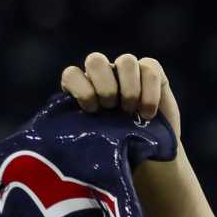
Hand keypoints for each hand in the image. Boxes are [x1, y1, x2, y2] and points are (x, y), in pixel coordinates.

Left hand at [61, 52, 180, 143]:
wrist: (149, 156)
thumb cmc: (116, 150)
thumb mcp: (93, 143)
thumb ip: (80, 132)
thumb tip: (64, 143)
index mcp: (83, 89)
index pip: (72, 74)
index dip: (81, 89)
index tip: (91, 111)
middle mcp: (104, 75)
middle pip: (95, 60)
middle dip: (104, 86)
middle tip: (111, 108)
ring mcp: (127, 72)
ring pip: (126, 60)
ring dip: (129, 88)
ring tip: (130, 111)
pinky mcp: (152, 72)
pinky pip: (150, 68)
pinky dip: (150, 92)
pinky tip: (148, 113)